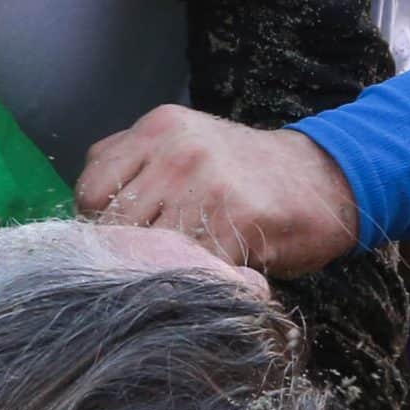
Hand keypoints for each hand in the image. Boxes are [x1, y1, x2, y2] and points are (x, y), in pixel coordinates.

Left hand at [76, 106, 358, 276]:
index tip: (123, 238)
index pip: (90, 190)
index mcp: (157, 128)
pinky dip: (195, 282)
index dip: (99, 224)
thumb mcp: (182, 143)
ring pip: (148, 250)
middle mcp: (177, 151)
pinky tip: (209, 276)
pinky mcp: (237, 221)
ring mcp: (207, 185)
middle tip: (149, 264)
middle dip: (126, 253)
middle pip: (114, 224)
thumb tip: (84, 206)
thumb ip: (130, 162)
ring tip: (178, 272)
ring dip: (158, 272)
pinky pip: (192, 268)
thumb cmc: (242, 171)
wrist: (324, 179)